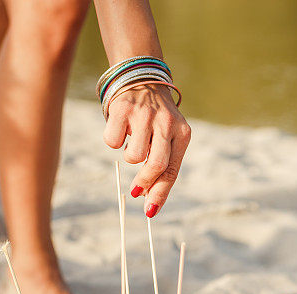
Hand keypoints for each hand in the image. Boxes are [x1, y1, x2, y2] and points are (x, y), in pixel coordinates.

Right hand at [103, 84, 190, 216]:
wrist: (142, 79)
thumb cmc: (156, 119)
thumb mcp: (168, 138)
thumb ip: (163, 164)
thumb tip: (147, 198)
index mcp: (183, 134)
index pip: (173, 170)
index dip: (160, 193)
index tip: (150, 211)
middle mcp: (166, 124)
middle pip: (156, 166)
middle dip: (145, 182)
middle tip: (136, 190)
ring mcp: (144, 116)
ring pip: (133, 156)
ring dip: (130, 156)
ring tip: (134, 141)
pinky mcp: (123, 109)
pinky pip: (113, 142)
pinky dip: (114, 141)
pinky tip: (122, 129)